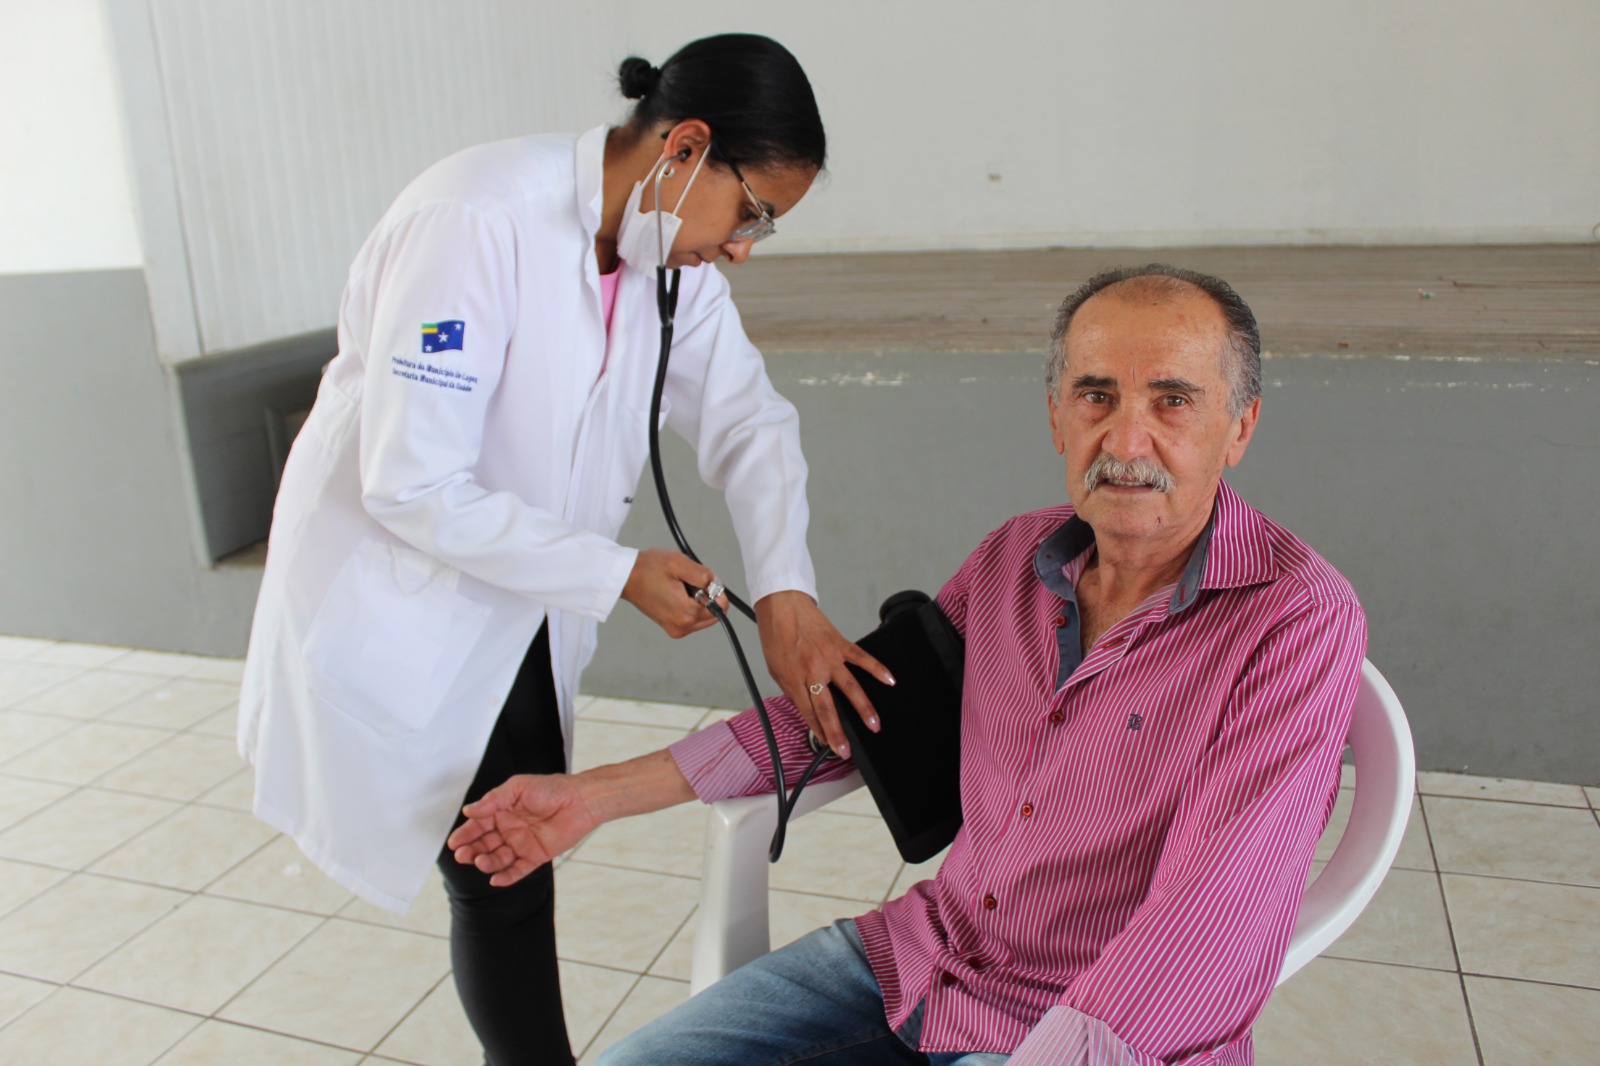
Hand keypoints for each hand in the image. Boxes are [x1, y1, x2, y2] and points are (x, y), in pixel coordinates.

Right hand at [446, 773, 596, 886]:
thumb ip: (493, 800)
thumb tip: (469, 811)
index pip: (478, 825)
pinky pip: (518, 870)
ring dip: (487, 863)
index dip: (465, 834)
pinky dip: (507, 877)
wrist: (581, 800)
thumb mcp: (518, 787)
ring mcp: (522, 844)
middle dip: (472, 851)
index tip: (454, 843)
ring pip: (498, 859)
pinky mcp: (536, 856)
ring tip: (480, 862)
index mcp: (502, 811)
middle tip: (462, 855)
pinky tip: (496, 880)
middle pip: (484, 844)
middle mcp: (509, 829)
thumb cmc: (551, 789)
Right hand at [621, 548, 728, 637]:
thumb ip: (703, 575)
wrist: (626, 577)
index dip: (714, 588)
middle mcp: (683, 626)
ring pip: (705, 615)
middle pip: (715, 611)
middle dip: (706, 594)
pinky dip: (690, 605)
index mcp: (686, 613)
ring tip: (678, 588)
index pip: (722, 605)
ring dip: (698, 600)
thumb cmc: (647, 569)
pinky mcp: (673, 628)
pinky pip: (694, 618)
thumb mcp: (678, 563)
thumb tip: (717, 585)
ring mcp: (677, 629)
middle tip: (685, 583)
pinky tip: (675, 594)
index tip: (697, 580)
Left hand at [755, 590, 893, 758]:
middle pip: (828, 708)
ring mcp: (829, 657)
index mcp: (794, 679)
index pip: (809, 713)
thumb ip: (791, 689)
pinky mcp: (840, 644)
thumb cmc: (775, 636)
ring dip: (864, 709)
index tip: (829, 745)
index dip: (820, 732)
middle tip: (847, 750)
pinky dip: (878, 669)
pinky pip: (862, 659)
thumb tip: (805, 706)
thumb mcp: (775, 669)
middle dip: (838, 732)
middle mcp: (813, 670)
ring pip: (851, 688)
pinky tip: (890, 680)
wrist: (781, 606)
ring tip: (874, 725)